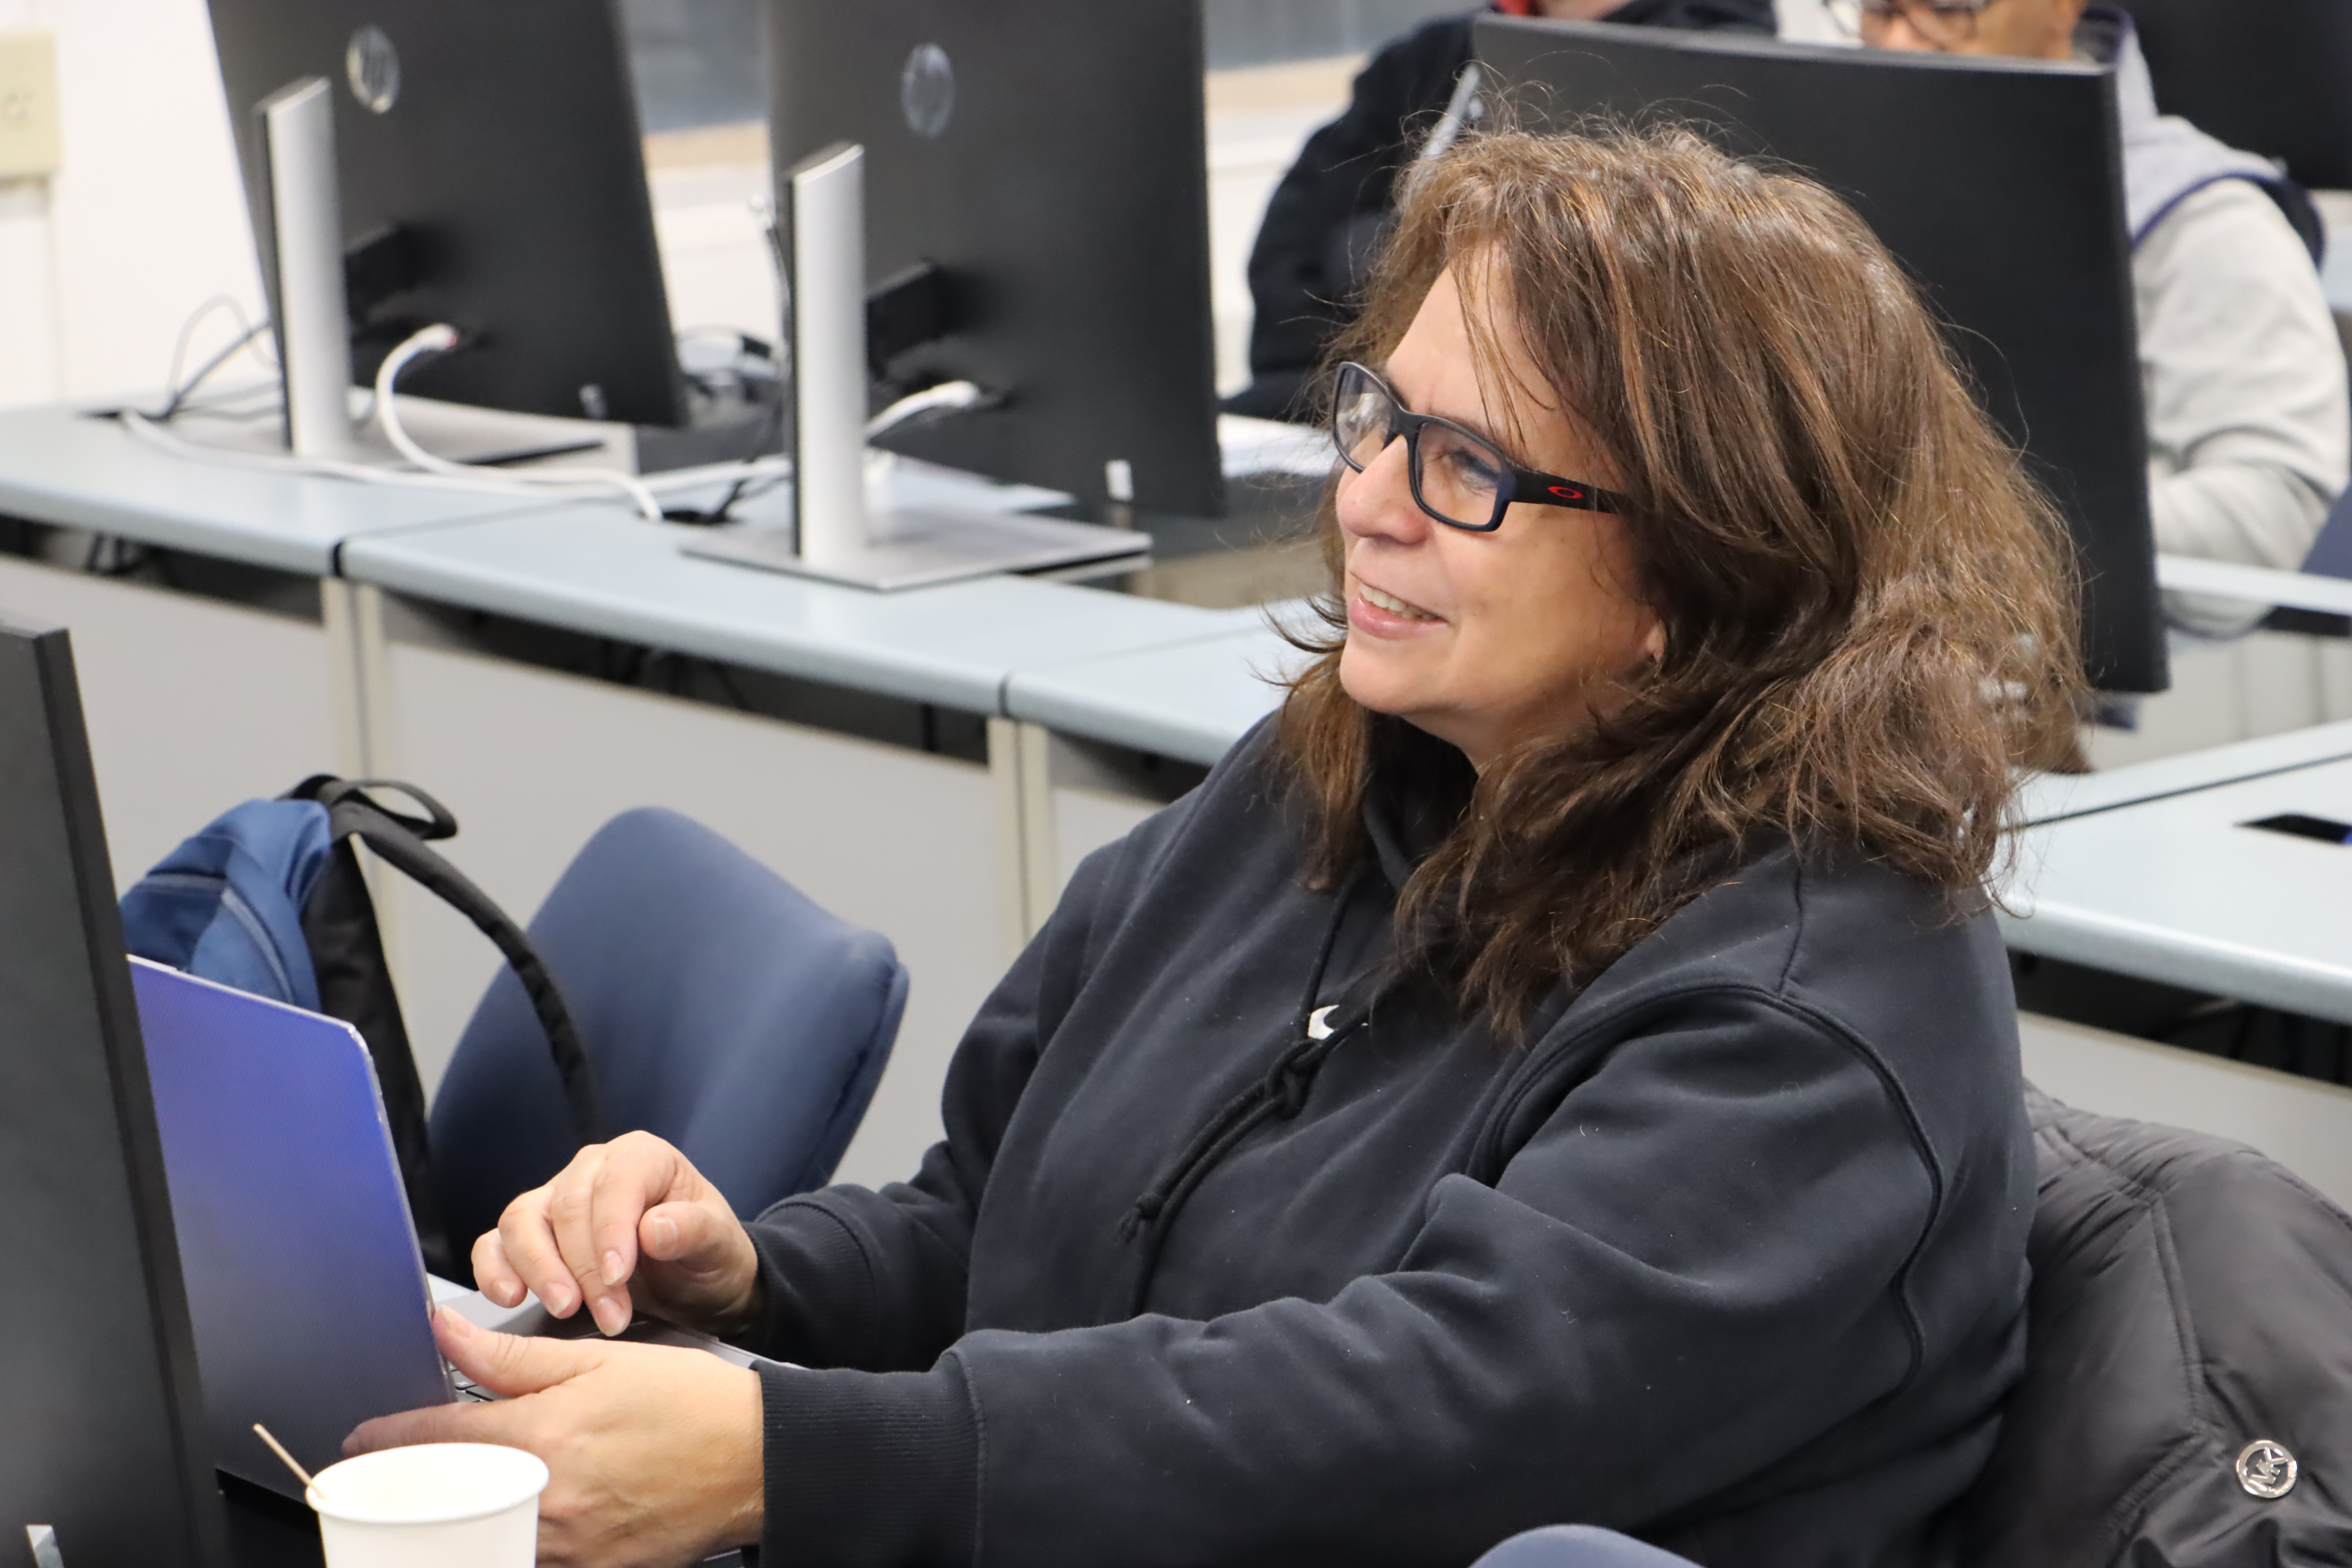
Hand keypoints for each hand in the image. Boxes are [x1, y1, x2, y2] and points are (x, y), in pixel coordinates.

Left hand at [347, 1308, 763, 1567]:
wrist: (756, 1458)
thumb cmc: (687, 1402)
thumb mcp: (598, 1360)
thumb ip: (513, 1355)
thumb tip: (447, 1333)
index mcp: (545, 1437)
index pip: (438, 1440)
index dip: (391, 1437)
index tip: (364, 1439)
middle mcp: (547, 1500)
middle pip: (447, 1499)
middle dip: (414, 1486)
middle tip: (398, 1474)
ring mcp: (568, 1546)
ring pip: (479, 1540)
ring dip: (456, 1517)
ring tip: (449, 1496)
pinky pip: (527, 1563)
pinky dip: (506, 1545)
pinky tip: (507, 1524)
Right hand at [476, 1132, 760, 1337]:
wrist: (695, 1283)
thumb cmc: (705, 1253)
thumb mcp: (718, 1243)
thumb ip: (694, 1230)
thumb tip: (654, 1229)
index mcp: (641, 1157)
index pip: (615, 1184)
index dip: (611, 1231)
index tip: (618, 1277)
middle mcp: (592, 1170)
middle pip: (566, 1207)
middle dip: (584, 1268)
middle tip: (608, 1315)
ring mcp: (555, 1200)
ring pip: (522, 1221)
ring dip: (539, 1270)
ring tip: (565, 1308)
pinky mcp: (530, 1235)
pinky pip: (495, 1244)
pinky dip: (494, 1270)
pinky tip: (509, 1297)